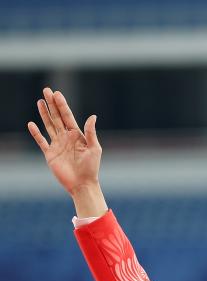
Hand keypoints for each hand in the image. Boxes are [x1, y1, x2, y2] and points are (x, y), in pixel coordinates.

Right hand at [27, 87, 106, 217]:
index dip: (62, 105)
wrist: (82, 184)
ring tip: (40, 101)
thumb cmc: (91, 168)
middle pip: (57, 117)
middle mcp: (66, 137)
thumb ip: (90, 132)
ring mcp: (57, 145)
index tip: (57, 93)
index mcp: (77, 135)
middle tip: (46, 90)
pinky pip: (41, 141)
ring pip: (49, 125)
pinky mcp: (50, 154)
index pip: (68, 116)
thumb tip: (93, 116)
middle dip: (52, 104)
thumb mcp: (94, 149)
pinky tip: (31, 124)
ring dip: (44, 114)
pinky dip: (36, 133)